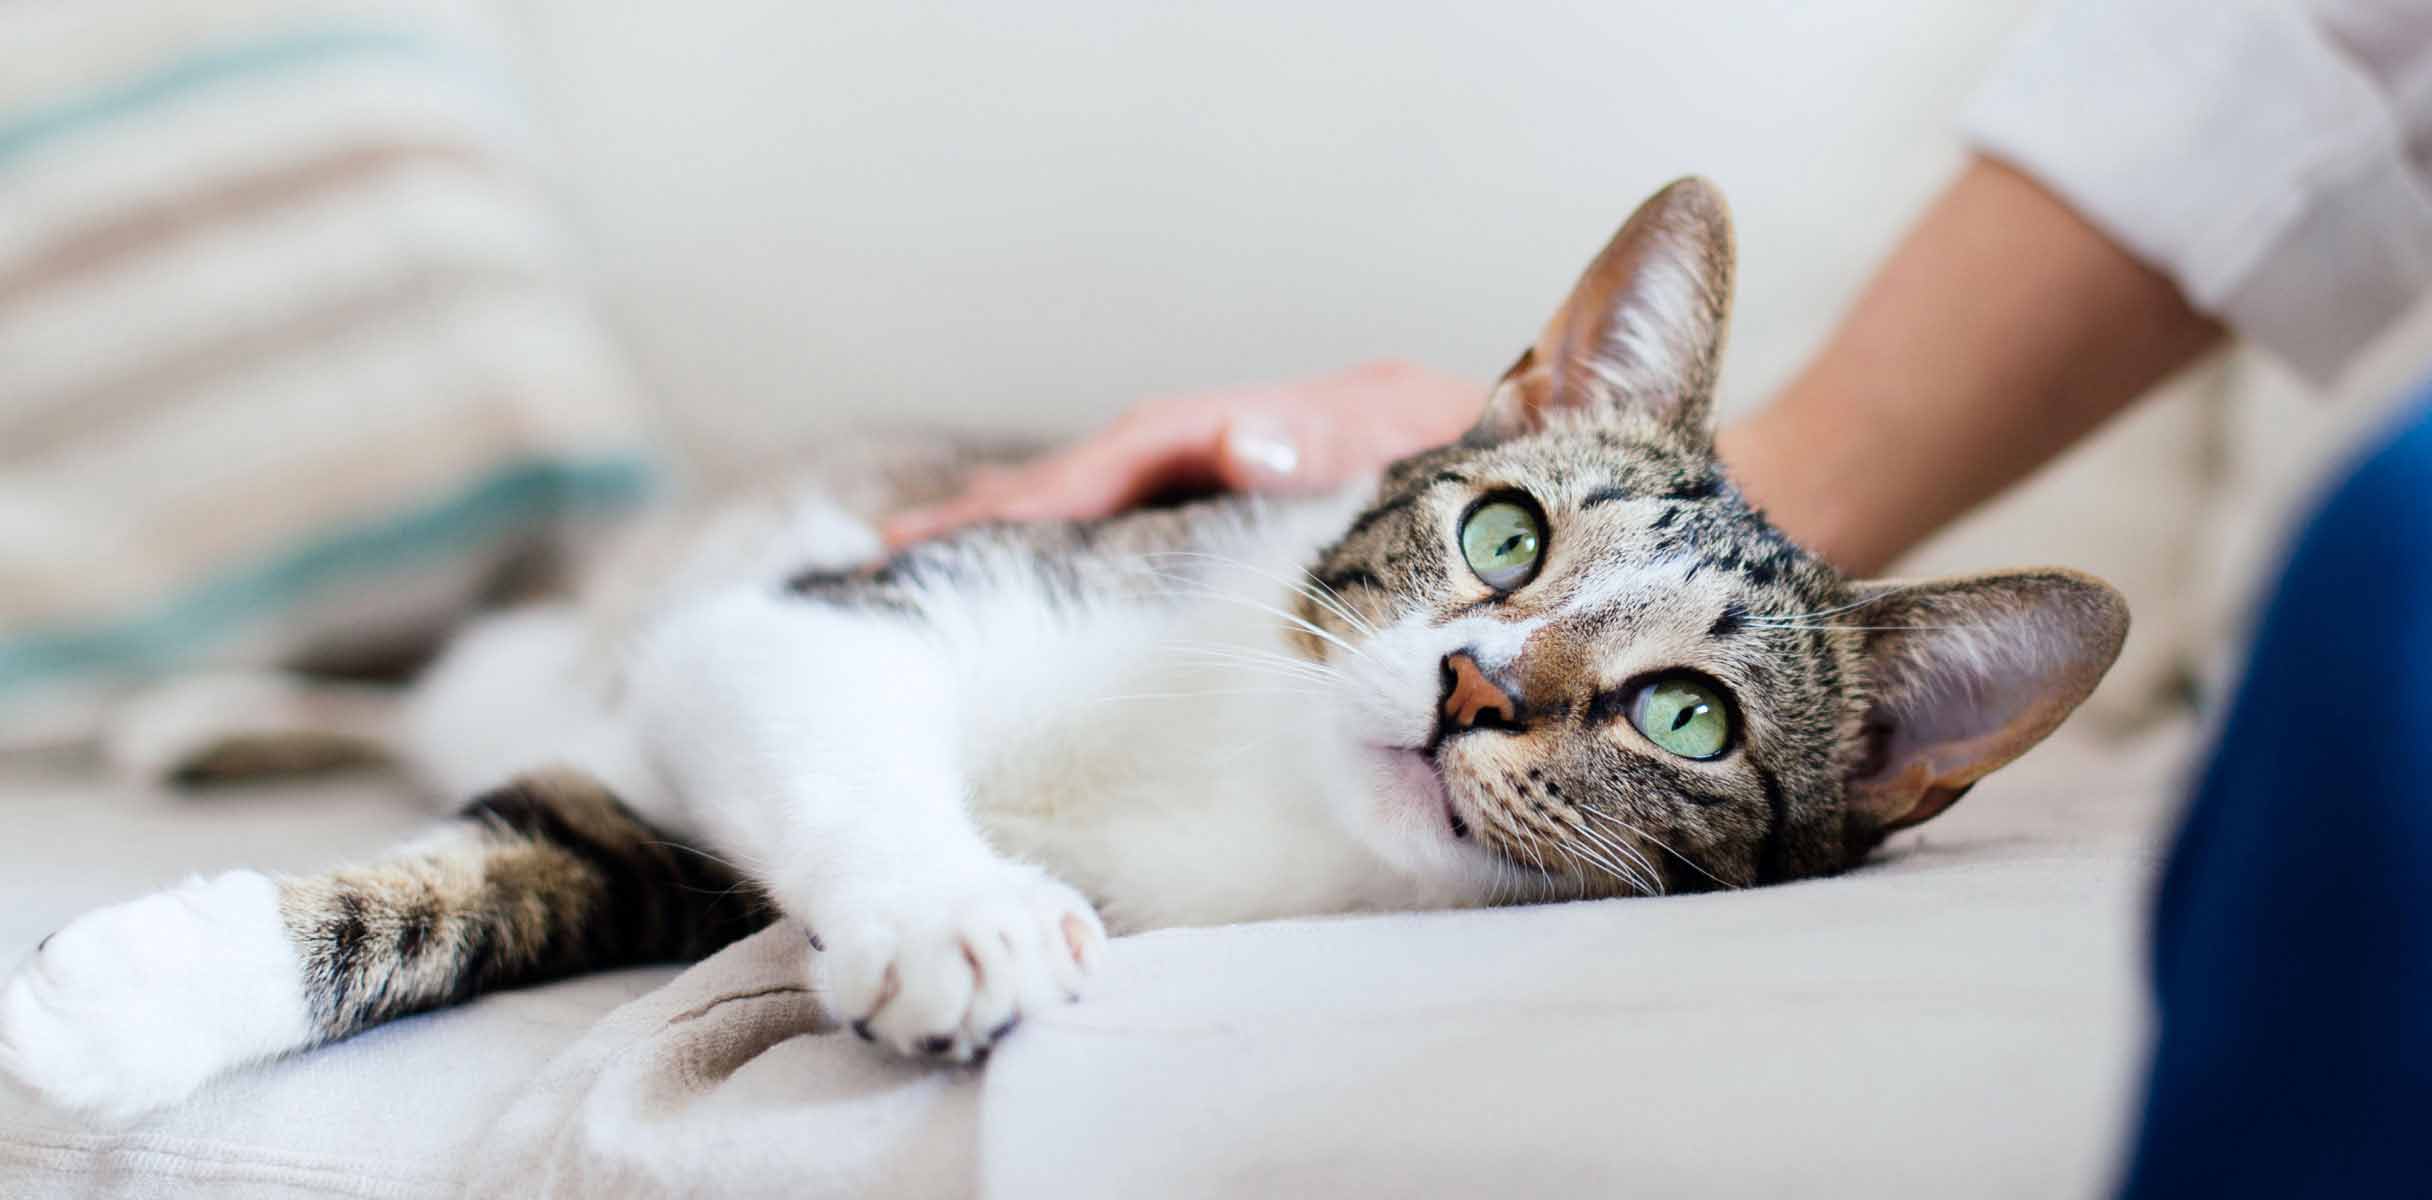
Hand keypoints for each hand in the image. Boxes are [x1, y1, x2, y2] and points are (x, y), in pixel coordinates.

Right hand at [881, 360, 1480, 545]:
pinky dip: (1094, 560)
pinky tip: (1036, 597)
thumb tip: (1234, 439)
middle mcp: (1274, 445)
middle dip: (1013, 503)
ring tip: (931, 569)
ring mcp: (1269, 490)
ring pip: (1131, 503)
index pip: (1161, 439)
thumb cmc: (1530, 497)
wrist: (1596, 519)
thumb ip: (1344, 447)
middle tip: (903, 549)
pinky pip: (1165, 541)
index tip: (990, 520)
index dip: (1071, 478)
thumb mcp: (1443, 457)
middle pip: (1118, 464)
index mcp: (1304, 422)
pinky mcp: (1274, 540)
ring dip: (1035, 532)